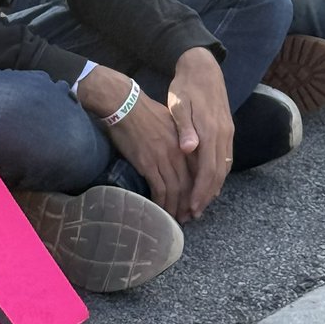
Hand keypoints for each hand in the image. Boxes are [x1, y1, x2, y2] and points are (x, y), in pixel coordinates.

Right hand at [78, 67, 192, 220]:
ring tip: (175, 218)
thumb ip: (181, 140)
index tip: (198, 200)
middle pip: (188, 184)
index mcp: (185, 141)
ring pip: (175, 190)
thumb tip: (186, 154)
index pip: (198, 171)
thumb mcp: (171, 122)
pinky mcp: (147, 163)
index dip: (199, 188)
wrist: (125, 105)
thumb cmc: (146, 112)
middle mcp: (177, 152)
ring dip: (175, 207)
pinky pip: (159, 189)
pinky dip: (161, 202)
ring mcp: (163, 158)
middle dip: (189, 203)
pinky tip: (159, 208)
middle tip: (188, 216)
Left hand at [166, 47, 233, 221]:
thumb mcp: (179, 105)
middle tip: (194, 213)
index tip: (191, 207)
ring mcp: (228, 132)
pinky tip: (211, 182)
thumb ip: (184, 128)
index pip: (208, 170)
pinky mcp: (227, 129)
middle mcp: (223, 134)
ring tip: (201, 203)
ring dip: (213, 187)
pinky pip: (226, 158)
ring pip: (224, 167)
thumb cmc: (186, 87)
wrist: (203, 67)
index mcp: (210, 131)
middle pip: (218, 173)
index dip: (200, 191)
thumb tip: (188, 150)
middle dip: (206, 195)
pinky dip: (219, 173)